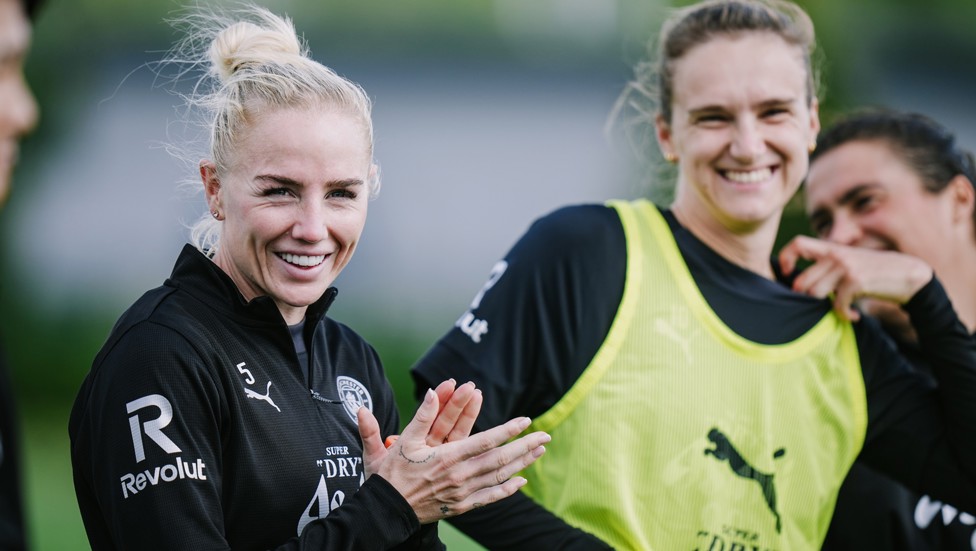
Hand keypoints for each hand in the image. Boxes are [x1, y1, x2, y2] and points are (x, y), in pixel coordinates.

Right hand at [358, 389, 548, 523]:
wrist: (385, 510)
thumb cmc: (392, 474)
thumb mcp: (403, 442)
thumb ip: (421, 416)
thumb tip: (432, 391)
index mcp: (447, 457)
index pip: (485, 441)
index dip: (508, 430)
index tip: (526, 420)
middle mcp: (459, 475)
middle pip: (500, 459)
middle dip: (525, 446)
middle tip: (545, 435)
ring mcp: (462, 493)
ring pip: (499, 476)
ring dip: (522, 463)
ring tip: (539, 451)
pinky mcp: (461, 506)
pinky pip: (490, 497)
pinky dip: (507, 490)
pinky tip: (521, 481)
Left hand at [778, 235, 932, 320]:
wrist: (909, 274)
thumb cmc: (874, 272)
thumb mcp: (849, 262)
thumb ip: (828, 267)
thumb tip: (800, 286)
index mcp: (831, 248)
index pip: (797, 244)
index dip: (786, 258)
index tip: (787, 272)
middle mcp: (835, 254)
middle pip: (802, 281)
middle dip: (807, 298)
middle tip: (822, 303)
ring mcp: (845, 267)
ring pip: (814, 293)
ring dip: (826, 306)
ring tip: (842, 308)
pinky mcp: (855, 281)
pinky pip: (836, 304)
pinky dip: (843, 314)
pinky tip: (853, 315)